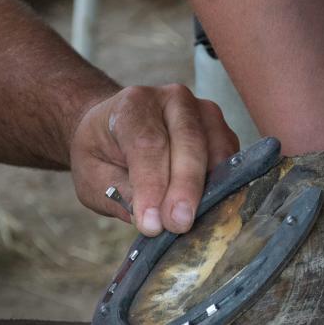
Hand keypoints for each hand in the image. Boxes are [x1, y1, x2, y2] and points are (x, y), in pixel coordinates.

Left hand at [70, 84, 238, 235]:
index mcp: (133, 104)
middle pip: (188, 141)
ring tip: (190, 222)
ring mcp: (203, 112)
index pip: (147, 143)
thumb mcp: (93, 176)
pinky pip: (230, 159)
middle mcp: (173, 100)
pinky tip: (206, 209)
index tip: (151, 223)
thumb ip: (119, 194)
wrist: (117, 129)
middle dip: (185, 188)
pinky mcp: (221, 131)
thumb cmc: (103, 152)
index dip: (151, 185)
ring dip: (207, 190)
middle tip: (178, 224)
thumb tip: (153, 218)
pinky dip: (222, 186)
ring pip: (215, 150)